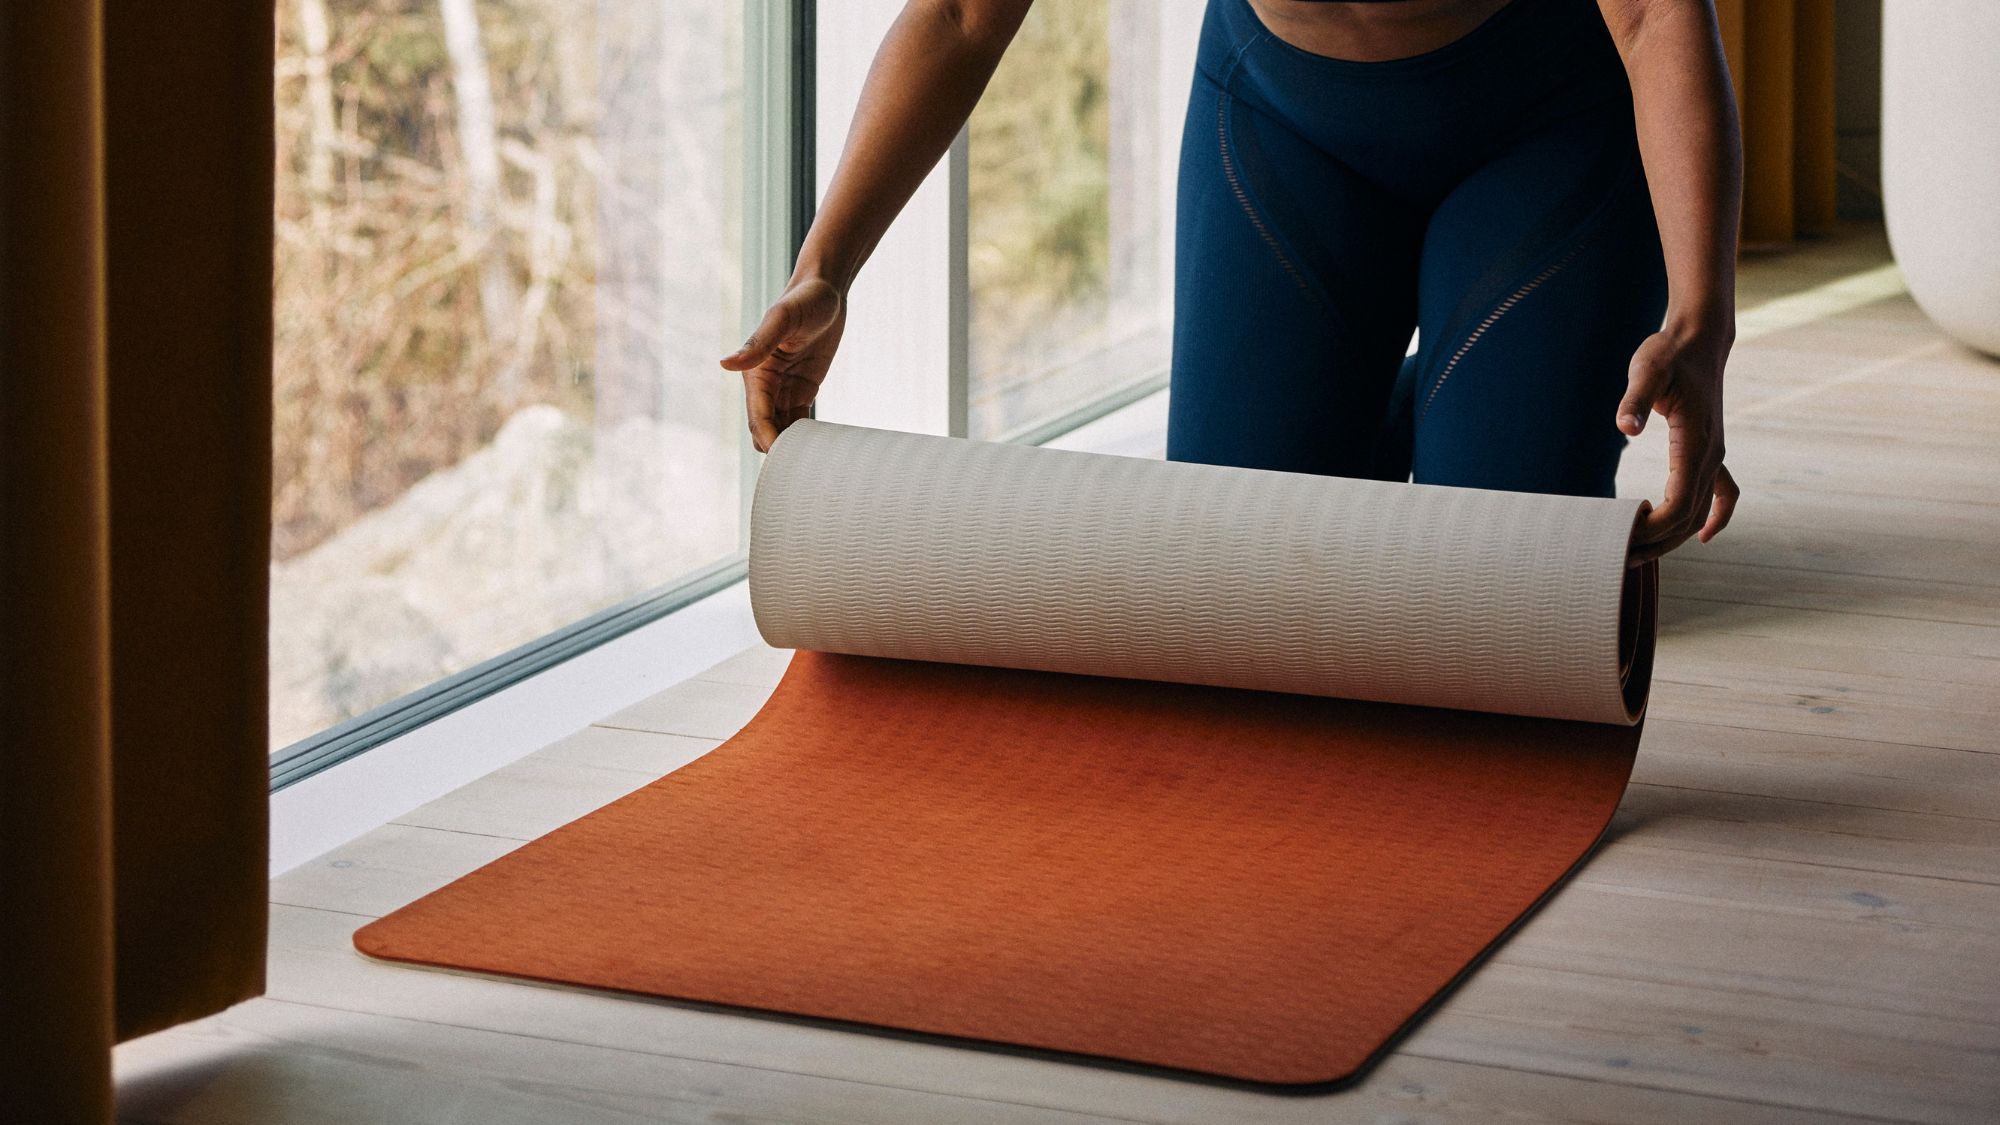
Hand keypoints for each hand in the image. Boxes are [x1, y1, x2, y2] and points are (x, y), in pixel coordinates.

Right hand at [720, 275, 846, 451]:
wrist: (825, 290)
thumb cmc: (804, 299)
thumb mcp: (783, 319)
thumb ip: (757, 343)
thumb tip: (724, 365)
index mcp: (756, 372)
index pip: (758, 416)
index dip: (769, 439)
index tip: (783, 458)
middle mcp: (766, 384)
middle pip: (766, 429)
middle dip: (777, 449)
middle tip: (800, 469)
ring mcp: (784, 389)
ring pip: (780, 429)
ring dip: (790, 446)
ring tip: (810, 464)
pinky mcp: (802, 389)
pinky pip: (798, 420)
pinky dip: (802, 436)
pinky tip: (816, 448)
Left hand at [1618, 320, 1739, 563]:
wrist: (1699, 340)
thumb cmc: (1669, 353)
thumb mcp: (1646, 370)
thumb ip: (1635, 399)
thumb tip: (1625, 427)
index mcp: (1696, 442)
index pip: (1679, 502)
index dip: (1655, 527)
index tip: (1625, 537)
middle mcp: (1711, 455)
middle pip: (1689, 516)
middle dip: (1657, 542)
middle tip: (1619, 558)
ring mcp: (1715, 455)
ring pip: (1701, 511)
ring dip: (1674, 537)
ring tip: (1639, 555)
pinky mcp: (1711, 451)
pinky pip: (1724, 493)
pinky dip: (1715, 517)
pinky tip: (1702, 536)